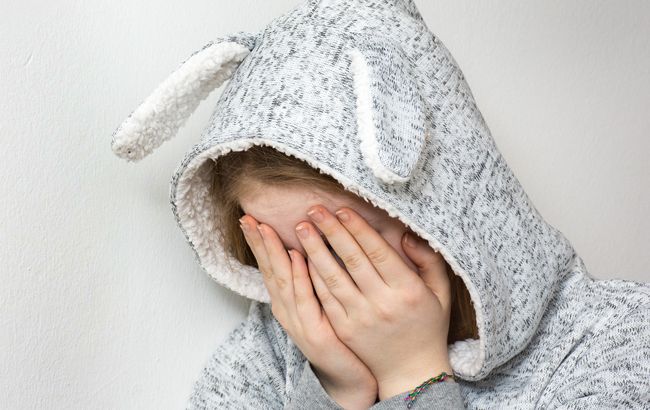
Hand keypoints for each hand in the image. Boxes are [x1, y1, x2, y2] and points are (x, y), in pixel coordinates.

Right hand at [239, 215, 377, 408]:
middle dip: (258, 243)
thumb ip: (312, 278)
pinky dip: (299, 277)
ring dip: (273, 253)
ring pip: (283, 281)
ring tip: (265, 229)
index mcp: (288, 302)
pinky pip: (305, 299)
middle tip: (247, 218)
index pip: (270, 267)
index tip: (250, 218)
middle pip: (269, 270)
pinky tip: (295, 257)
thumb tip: (308, 248)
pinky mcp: (315, 332)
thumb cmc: (338, 336)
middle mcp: (287, 310)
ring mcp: (299, 322)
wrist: (348, 376)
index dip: (259, 243)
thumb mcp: (321, 303)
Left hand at [297, 205, 453, 400]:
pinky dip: (313, 277)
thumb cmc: (427, 325)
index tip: (342, 209)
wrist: (411, 372)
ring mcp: (361, 318)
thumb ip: (428, 260)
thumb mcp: (441, 292)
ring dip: (315, 250)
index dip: (358, 228)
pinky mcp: (344, 330)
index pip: (377, 251)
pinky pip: (325, 298)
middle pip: (352, 260)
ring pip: (333, 278)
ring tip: (302, 228)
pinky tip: (303, 258)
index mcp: (408, 290)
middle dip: (331, 231)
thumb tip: (406, 235)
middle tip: (314, 208)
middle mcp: (383, 303)